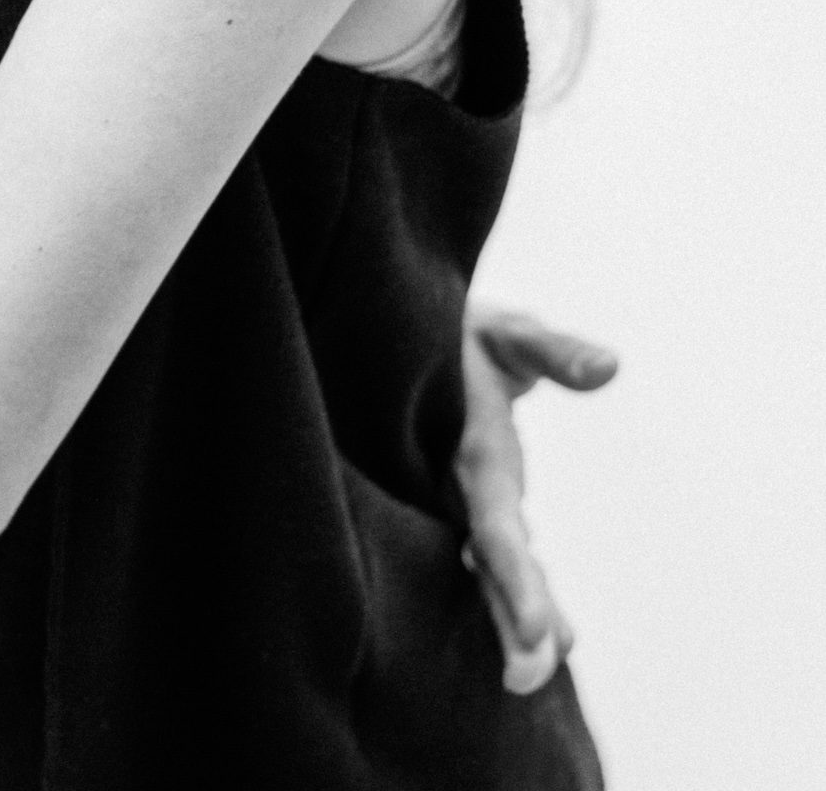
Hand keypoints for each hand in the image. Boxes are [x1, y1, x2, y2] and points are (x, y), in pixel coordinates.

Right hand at [455, 303, 617, 694]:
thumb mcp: (510, 332)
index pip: (496, 531)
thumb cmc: (457, 328)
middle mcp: (463, 485)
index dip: (518, 584)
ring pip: (489, 566)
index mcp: (474, 455)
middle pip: (491, 566)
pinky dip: (513, 589)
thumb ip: (557, 352)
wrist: (399, 330)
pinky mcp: (470, 492)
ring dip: (511, 614)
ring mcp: (462, 493)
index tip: (542, 640)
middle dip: (511, 619)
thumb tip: (611, 367)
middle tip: (528, 681)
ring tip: (534, 674)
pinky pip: (491, 549)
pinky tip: (543, 633)